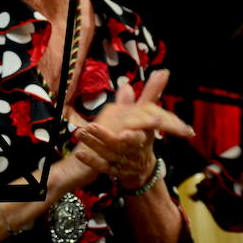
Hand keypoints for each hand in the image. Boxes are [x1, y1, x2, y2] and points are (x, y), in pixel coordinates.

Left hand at [73, 70, 191, 189]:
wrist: (142, 169)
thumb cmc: (144, 137)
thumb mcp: (149, 116)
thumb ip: (150, 95)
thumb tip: (162, 72)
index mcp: (146, 134)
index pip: (144, 130)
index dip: (136, 128)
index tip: (127, 125)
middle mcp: (137, 149)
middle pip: (123, 144)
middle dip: (108, 136)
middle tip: (92, 126)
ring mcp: (125, 161)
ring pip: (110, 153)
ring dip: (95, 144)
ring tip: (81, 132)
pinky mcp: (114, 171)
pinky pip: (102, 167)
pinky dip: (91, 161)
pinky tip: (79, 153)